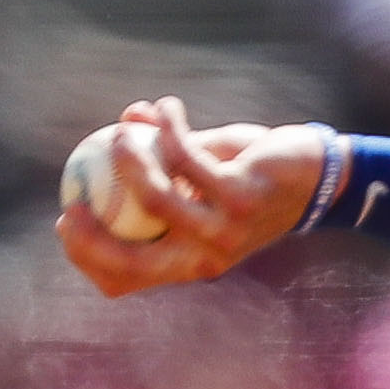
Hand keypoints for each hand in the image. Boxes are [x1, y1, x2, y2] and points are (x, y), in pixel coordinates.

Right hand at [55, 97, 329, 297]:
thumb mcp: (203, 178)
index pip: (124, 279)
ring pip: (152, 198)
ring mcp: (225, 229)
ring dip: (126, 157)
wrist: (321, 177)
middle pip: (129, 263)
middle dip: (86, 235)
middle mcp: (207, 256)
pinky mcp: (241, 196)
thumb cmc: (255, 181)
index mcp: (191, 262)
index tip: (68, 216)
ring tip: (121, 131)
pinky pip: (184, 157)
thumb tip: (116, 129)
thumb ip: (161, 159)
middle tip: (73, 195)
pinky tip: (166, 108)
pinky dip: (167, 128)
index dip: (85, 256)